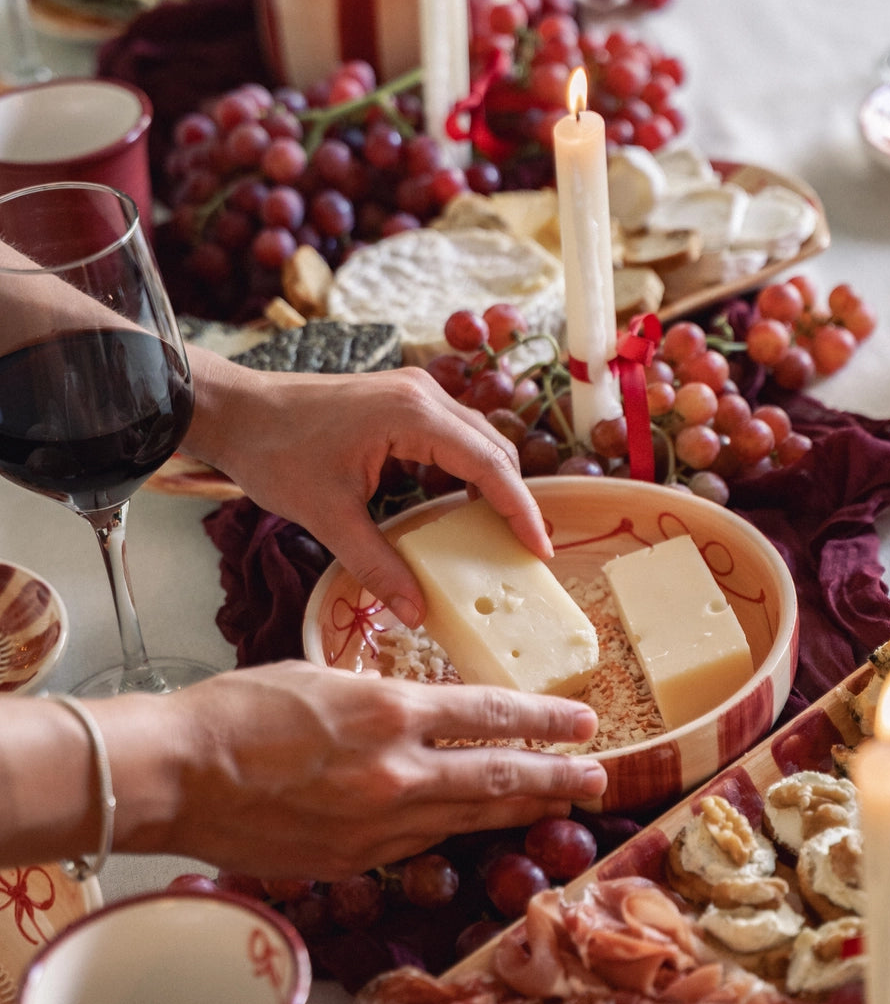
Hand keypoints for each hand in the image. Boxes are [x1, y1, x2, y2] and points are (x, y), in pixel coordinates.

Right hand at [101, 662, 606, 878]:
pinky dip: (450, 832)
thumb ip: (381, 701)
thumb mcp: (321, 679)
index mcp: (390, 714)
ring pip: (466, 819)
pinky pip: (417, 845)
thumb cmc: (237, 712)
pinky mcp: (353, 861)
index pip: (491, 716)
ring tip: (554, 803)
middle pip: (499, 778)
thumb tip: (416, 717)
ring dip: (516, 811)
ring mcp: (377, 827)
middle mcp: (397, 775)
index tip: (582, 724)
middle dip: (556, 778)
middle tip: (597, 778)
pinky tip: (470, 828)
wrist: (175, 776)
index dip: (545, 722)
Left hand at [185, 355, 551, 626]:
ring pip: (478, 440)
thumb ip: (377, 564)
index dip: (520, 509)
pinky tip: (463, 508)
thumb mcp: (327, 517)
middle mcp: (424, 394)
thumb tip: (416, 611)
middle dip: (515, 500)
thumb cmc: (275, 453)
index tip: (539, 549)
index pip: (490, 464)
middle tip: (526, 551)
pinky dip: (468, 471)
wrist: (236, 411)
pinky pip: (455, 436)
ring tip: (502, 534)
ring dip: (494, 484)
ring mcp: (415, 392)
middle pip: (494, 449)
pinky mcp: (403, 400)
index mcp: (413, 415)